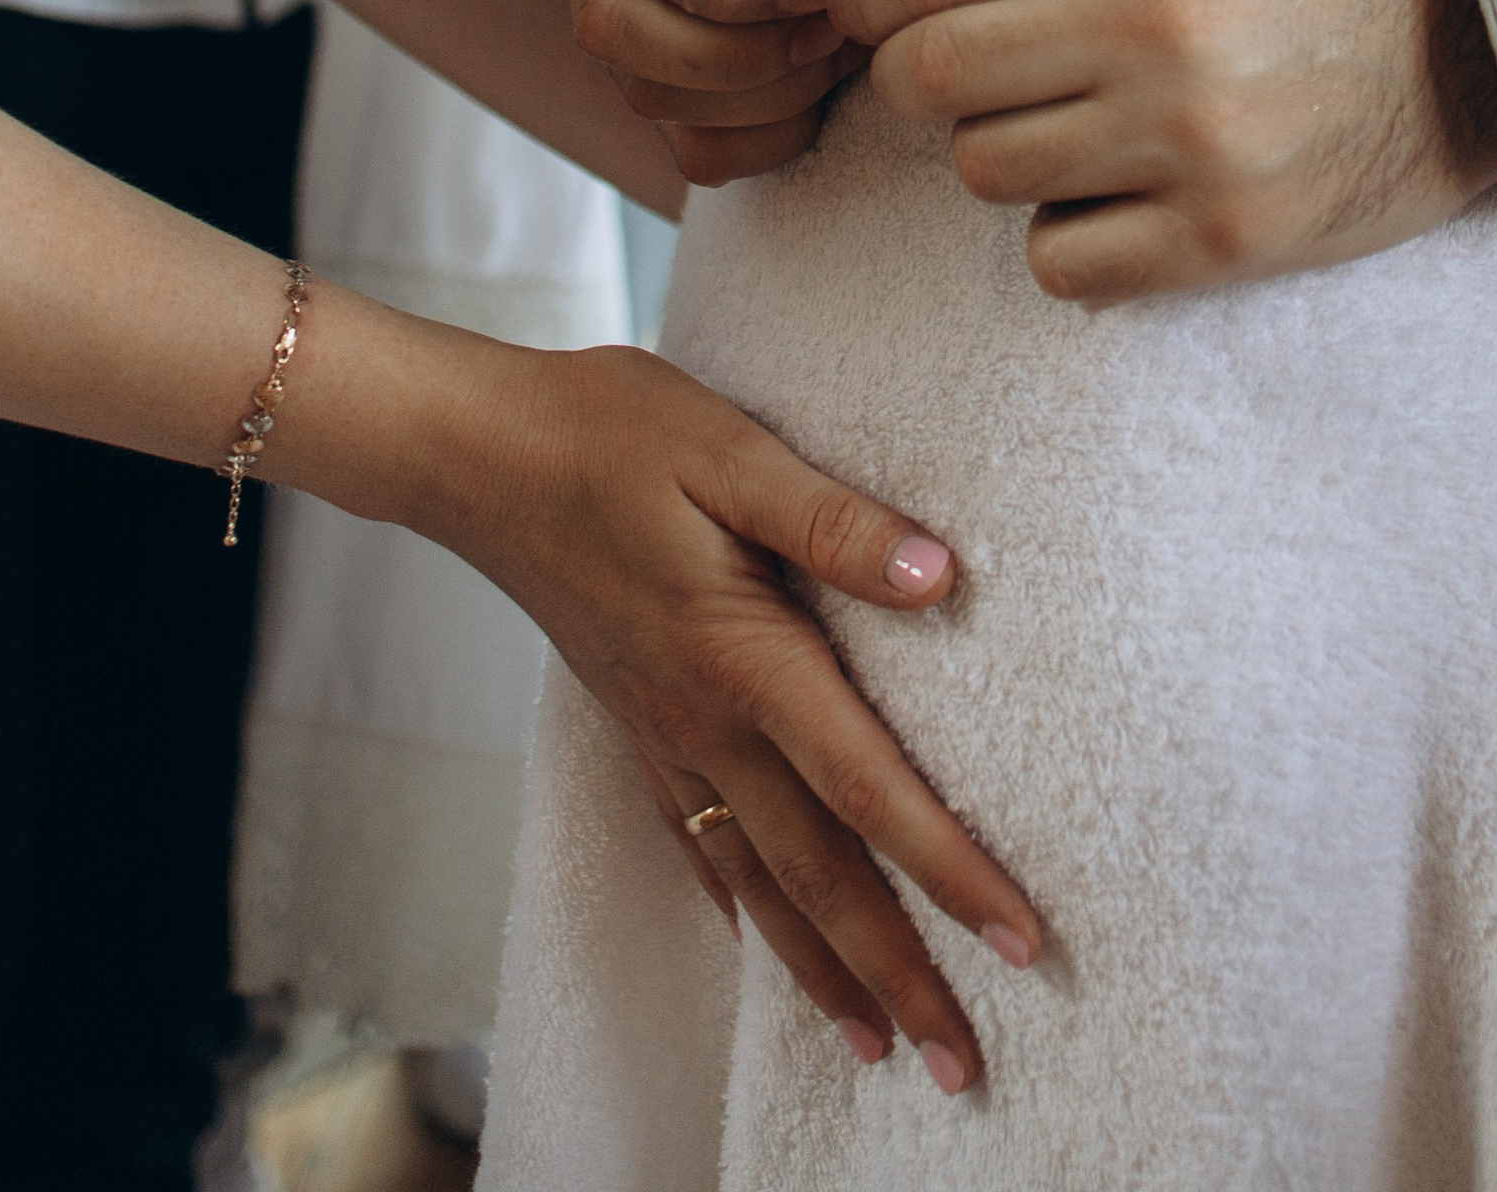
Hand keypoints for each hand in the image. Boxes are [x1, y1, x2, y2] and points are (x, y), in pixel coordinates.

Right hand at [403, 328, 1042, 1079]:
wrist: (476, 452)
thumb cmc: (611, 431)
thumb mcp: (734, 450)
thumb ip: (836, 522)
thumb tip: (945, 578)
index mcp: (743, 656)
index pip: (869, 786)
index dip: (949, 869)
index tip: (1020, 940)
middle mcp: (705, 722)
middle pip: (820, 876)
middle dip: (899, 975)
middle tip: (967, 1064)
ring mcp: (663, 734)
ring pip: (759, 883)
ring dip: (826, 973)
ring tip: (884, 1050)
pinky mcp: (634, 724)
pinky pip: (696, 846)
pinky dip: (742, 912)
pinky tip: (766, 946)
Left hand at [826, 0, 1496, 302]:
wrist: (1480, 21)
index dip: (863, 3)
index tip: (859, 17)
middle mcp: (1150, 20)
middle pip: (931, 80)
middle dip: (916, 81)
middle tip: (956, 79)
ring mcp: (1189, 137)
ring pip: (987, 172)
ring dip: (1005, 154)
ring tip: (1073, 126)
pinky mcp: (1225, 236)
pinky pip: (1061, 265)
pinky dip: (1069, 238)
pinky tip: (1117, 197)